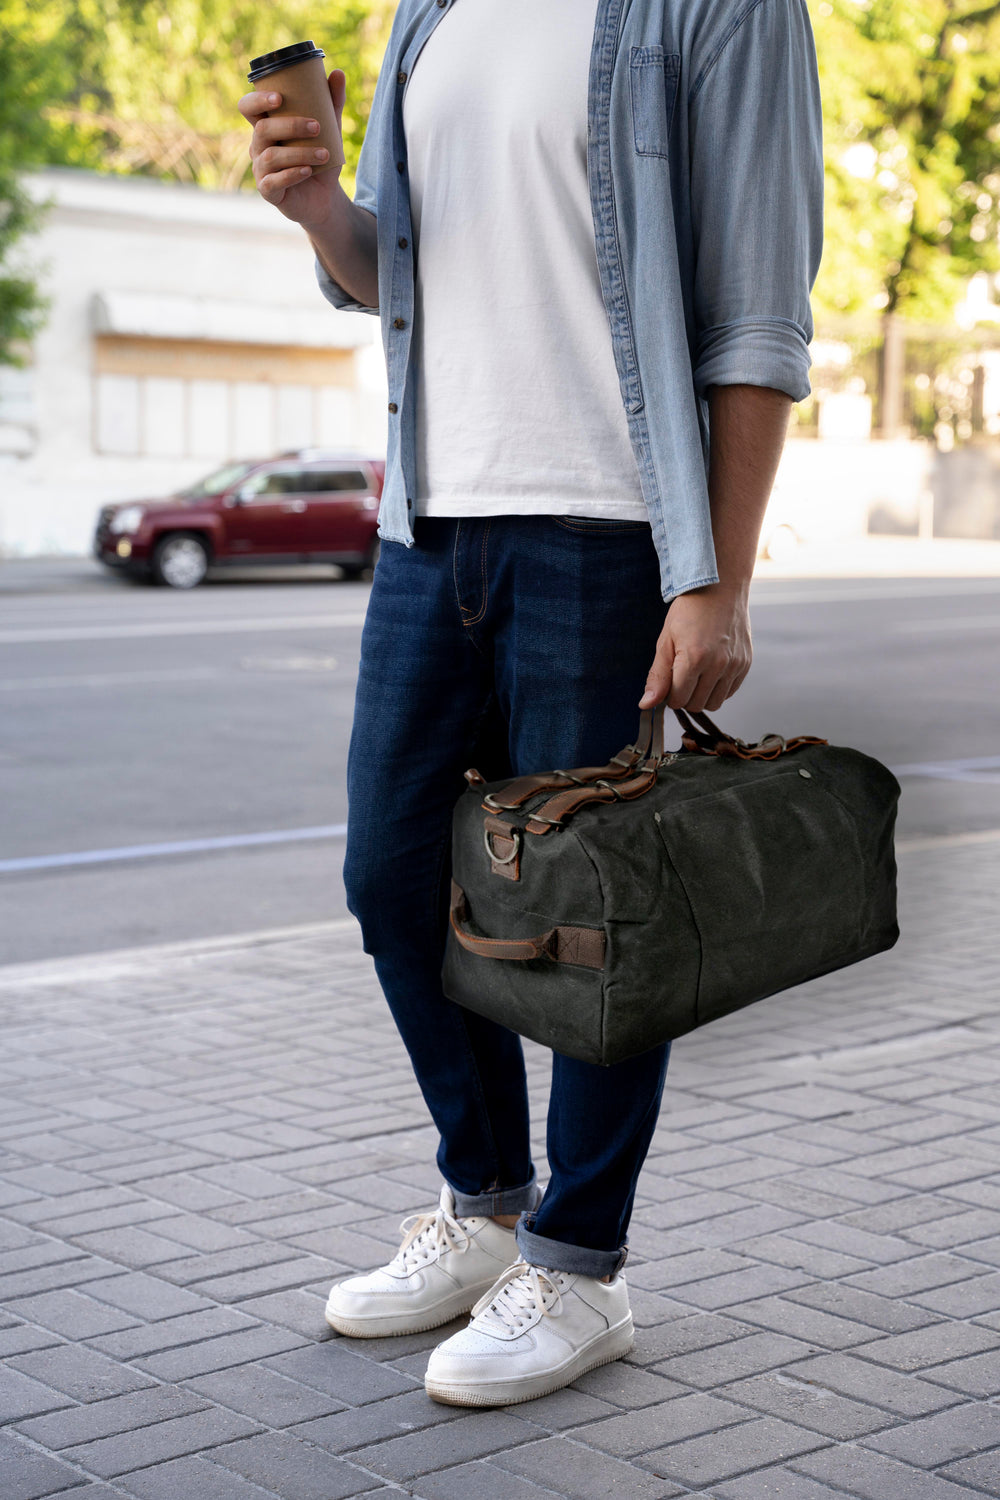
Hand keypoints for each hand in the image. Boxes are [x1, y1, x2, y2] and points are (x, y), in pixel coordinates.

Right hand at [238, 71, 345, 226]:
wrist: (325, 198)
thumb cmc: (321, 160)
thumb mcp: (330, 131)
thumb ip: (332, 104)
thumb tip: (338, 73)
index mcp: (266, 127)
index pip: (248, 107)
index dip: (257, 100)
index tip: (280, 98)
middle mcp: (258, 147)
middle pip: (262, 129)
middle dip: (290, 126)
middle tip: (317, 127)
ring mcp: (261, 170)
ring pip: (271, 156)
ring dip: (300, 153)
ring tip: (325, 154)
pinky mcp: (268, 191)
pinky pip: (274, 182)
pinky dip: (292, 174)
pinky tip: (308, 171)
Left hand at [639, 584, 751, 712]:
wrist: (720, 588)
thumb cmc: (689, 611)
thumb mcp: (666, 640)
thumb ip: (657, 675)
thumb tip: (646, 705)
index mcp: (694, 658)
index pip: (677, 700)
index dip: (669, 694)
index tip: (669, 679)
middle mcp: (718, 664)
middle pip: (696, 704)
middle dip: (685, 696)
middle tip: (681, 675)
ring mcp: (735, 665)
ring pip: (714, 703)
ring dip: (702, 695)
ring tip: (697, 674)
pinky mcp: (745, 663)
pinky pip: (730, 692)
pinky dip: (718, 688)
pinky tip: (711, 670)